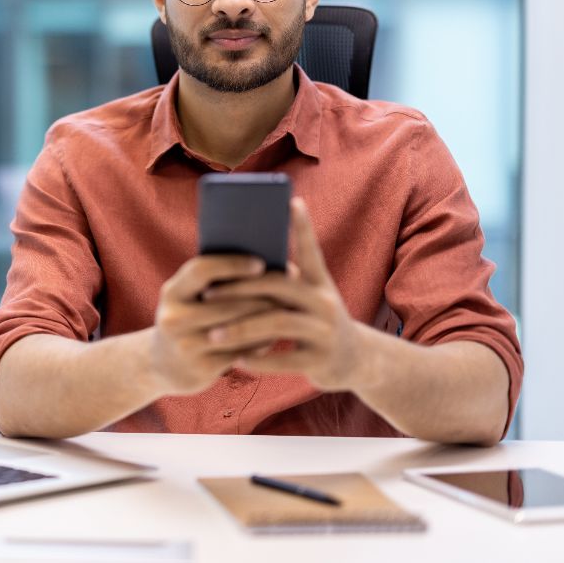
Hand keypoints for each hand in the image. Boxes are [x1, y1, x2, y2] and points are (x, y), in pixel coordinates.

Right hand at [148, 254, 280, 395]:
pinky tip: (272, 337)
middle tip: (286, 291)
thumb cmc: (189, 319)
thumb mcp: (189, 297)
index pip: (201, 271)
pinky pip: (239, 353)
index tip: (260, 263)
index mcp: (172, 292)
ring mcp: (185, 346)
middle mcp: (173, 318)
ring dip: (263, 321)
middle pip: (225, 303)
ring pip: (235, 330)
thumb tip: (267, 264)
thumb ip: (215, 281)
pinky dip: (259, 344)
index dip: (232, 265)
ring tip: (285, 312)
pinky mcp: (201, 369)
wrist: (162, 365)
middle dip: (259, 297)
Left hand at [197, 198, 366, 390]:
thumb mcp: (309, 298)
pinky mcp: (321, 360)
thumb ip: (285, 281)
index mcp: (320, 283)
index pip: (310, 250)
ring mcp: (326, 331)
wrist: (356, 362)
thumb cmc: (318, 323)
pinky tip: (235, 360)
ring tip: (212, 335)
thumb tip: (241, 259)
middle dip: (239, 289)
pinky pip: (285, 360)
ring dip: (241, 329)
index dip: (303, 226)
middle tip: (207, 296)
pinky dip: (258, 360)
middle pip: (279, 286)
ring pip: (278, 323)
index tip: (292, 201)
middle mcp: (326, 302)